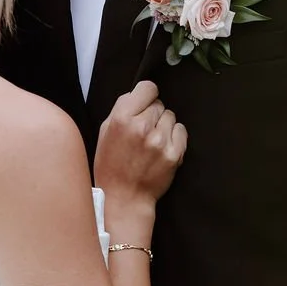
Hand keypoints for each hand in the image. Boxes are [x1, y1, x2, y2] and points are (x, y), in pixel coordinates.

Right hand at [95, 80, 187, 210]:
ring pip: (170, 116)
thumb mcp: (105, 132)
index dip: (145, 95)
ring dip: (163, 125)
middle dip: (152, 113)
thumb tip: (139, 94)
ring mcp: (160, 141)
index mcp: (122, 118)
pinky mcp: (174, 154)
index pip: (147, 88)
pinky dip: (174, 136)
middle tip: (143, 129)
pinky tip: (162, 147)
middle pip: (159, 103)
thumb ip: (122, 109)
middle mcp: (142, 127)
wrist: (124, 197)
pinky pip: (181, 130)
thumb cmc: (111, 165)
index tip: (144, 103)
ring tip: (151, 140)